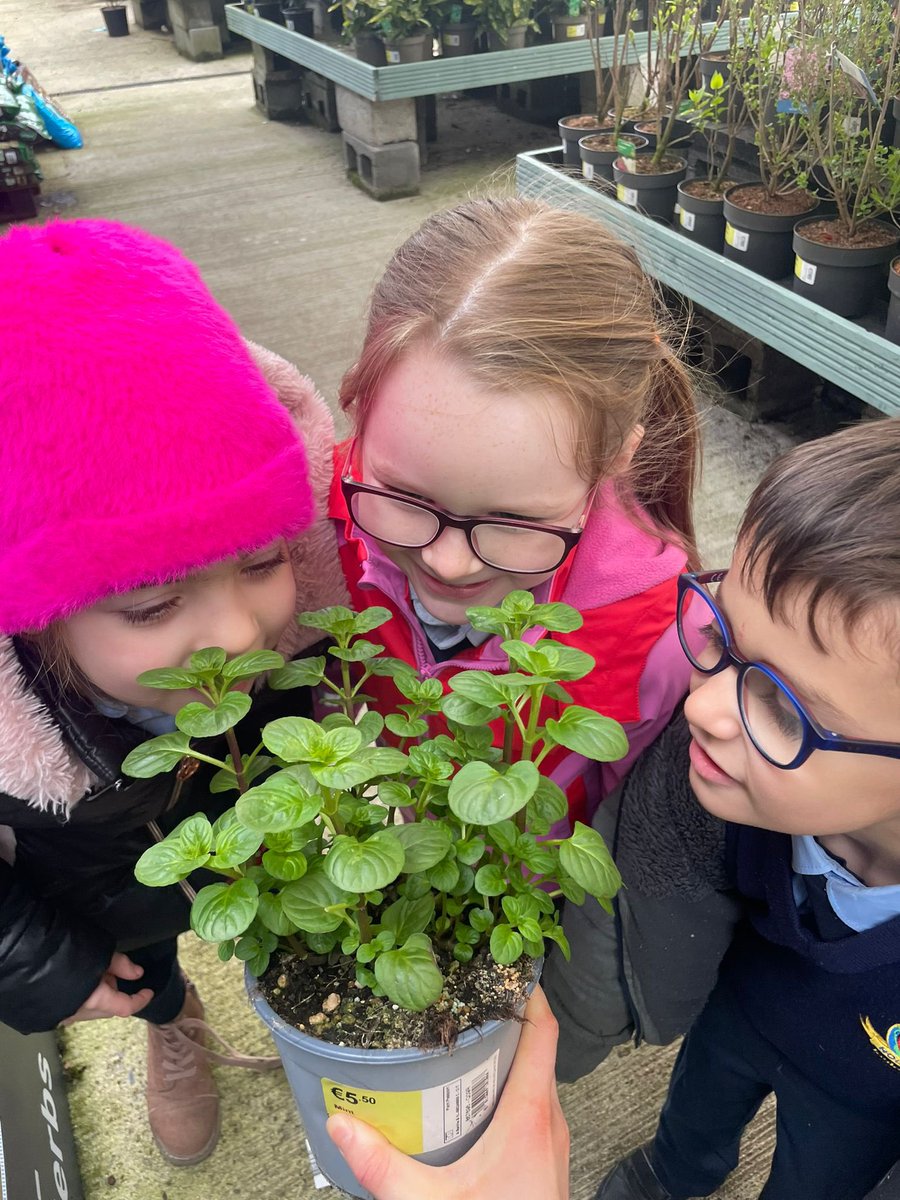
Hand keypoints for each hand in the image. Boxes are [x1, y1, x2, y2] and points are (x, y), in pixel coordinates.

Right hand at [60, 952, 153, 1023]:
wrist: (24, 958)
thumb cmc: (64, 953)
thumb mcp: (98, 953)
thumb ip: (121, 965)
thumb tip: (137, 973)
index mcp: (94, 1000)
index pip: (125, 1007)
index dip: (140, 1000)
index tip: (149, 990)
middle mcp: (79, 1014)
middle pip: (109, 1008)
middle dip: (116, 992)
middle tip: (112, 971)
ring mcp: (64, 1017)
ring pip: (93, 1009)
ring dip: (100, 994)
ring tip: (93, 971)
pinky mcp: (53, 1014)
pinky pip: (76, 1008)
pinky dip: (85, 997)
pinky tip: (80, 980)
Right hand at [326, 985, 569, 1199]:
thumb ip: (383, 1165)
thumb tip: (340, 1125)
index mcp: (530, 1115)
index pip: (544, 1032)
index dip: (529, 993)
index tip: (504, 965)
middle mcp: (549, 1121)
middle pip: (539, 1049)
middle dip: (506, 1018)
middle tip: (466, 996)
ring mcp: (551, 1143)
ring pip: (537, 1078)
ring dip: (509, 1055)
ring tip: (465, 1037)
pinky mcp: (545, 1163)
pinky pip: (534, 1106)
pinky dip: (510, 1088)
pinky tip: (473, 1098)